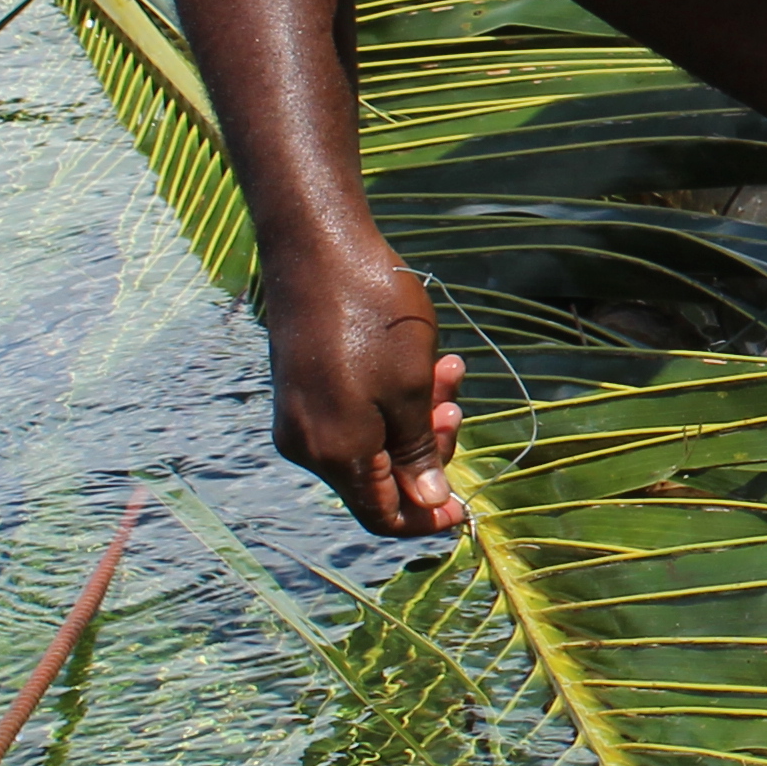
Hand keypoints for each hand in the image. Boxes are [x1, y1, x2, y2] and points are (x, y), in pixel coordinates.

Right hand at [266, 243, 468, 535]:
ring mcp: (300, 415)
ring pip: (371, 442)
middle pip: (379, 479)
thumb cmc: (373, 317)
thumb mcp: (412, 390)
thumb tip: (427, 501)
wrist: (318, 247)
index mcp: (335, 454)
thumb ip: (418, 452)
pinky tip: (422, 360)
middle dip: (428, 449)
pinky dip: (391, 399)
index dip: (426, 518)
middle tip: (456, 406)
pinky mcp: (302, 387)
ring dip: (416, 416)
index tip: (465, 505)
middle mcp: (308, 444)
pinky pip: (354, 414)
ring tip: (448, 370)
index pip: (382, 516)